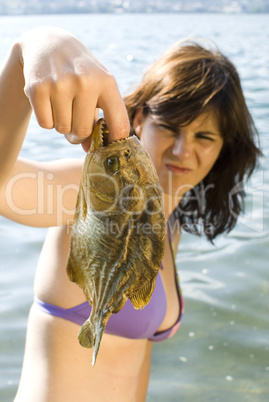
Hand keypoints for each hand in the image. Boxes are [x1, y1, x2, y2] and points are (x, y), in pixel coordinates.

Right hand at [18, 27, 129, 144]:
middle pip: (83, 131)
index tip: (108, 147)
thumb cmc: (80, 74)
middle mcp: (85, 82)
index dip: (114, 142)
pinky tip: (49, 102)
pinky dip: (47, 120)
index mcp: (107, 82)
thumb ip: (99, 119)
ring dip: (62, 124)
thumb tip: (88, 149)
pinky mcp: (37, 88)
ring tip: (62, 104)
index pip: (119, 124)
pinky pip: (45, 124)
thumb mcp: (98, 87)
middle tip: (75, 117)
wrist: (49, 44)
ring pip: (63, 129)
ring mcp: (60, 84)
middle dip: (78, 131)